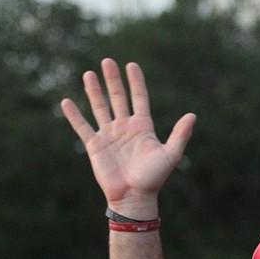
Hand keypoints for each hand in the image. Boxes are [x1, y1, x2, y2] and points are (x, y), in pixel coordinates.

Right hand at [60, 58, 195, 217]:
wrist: (134, 197)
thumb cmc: (154, 178)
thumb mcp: (170, 154)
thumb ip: (180, 134)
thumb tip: (192, 115)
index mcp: (143, 127)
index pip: (139, 98)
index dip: (135, 82)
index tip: (132, 65)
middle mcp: (125, 128)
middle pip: (118, 98)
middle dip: (112, 80)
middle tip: (107, 61)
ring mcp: (109, 135)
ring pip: (100, 108)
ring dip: (94, 91)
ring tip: (89, 74)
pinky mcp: (95, 146)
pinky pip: (83, 127)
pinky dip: (74, 115)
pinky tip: (66, 101)